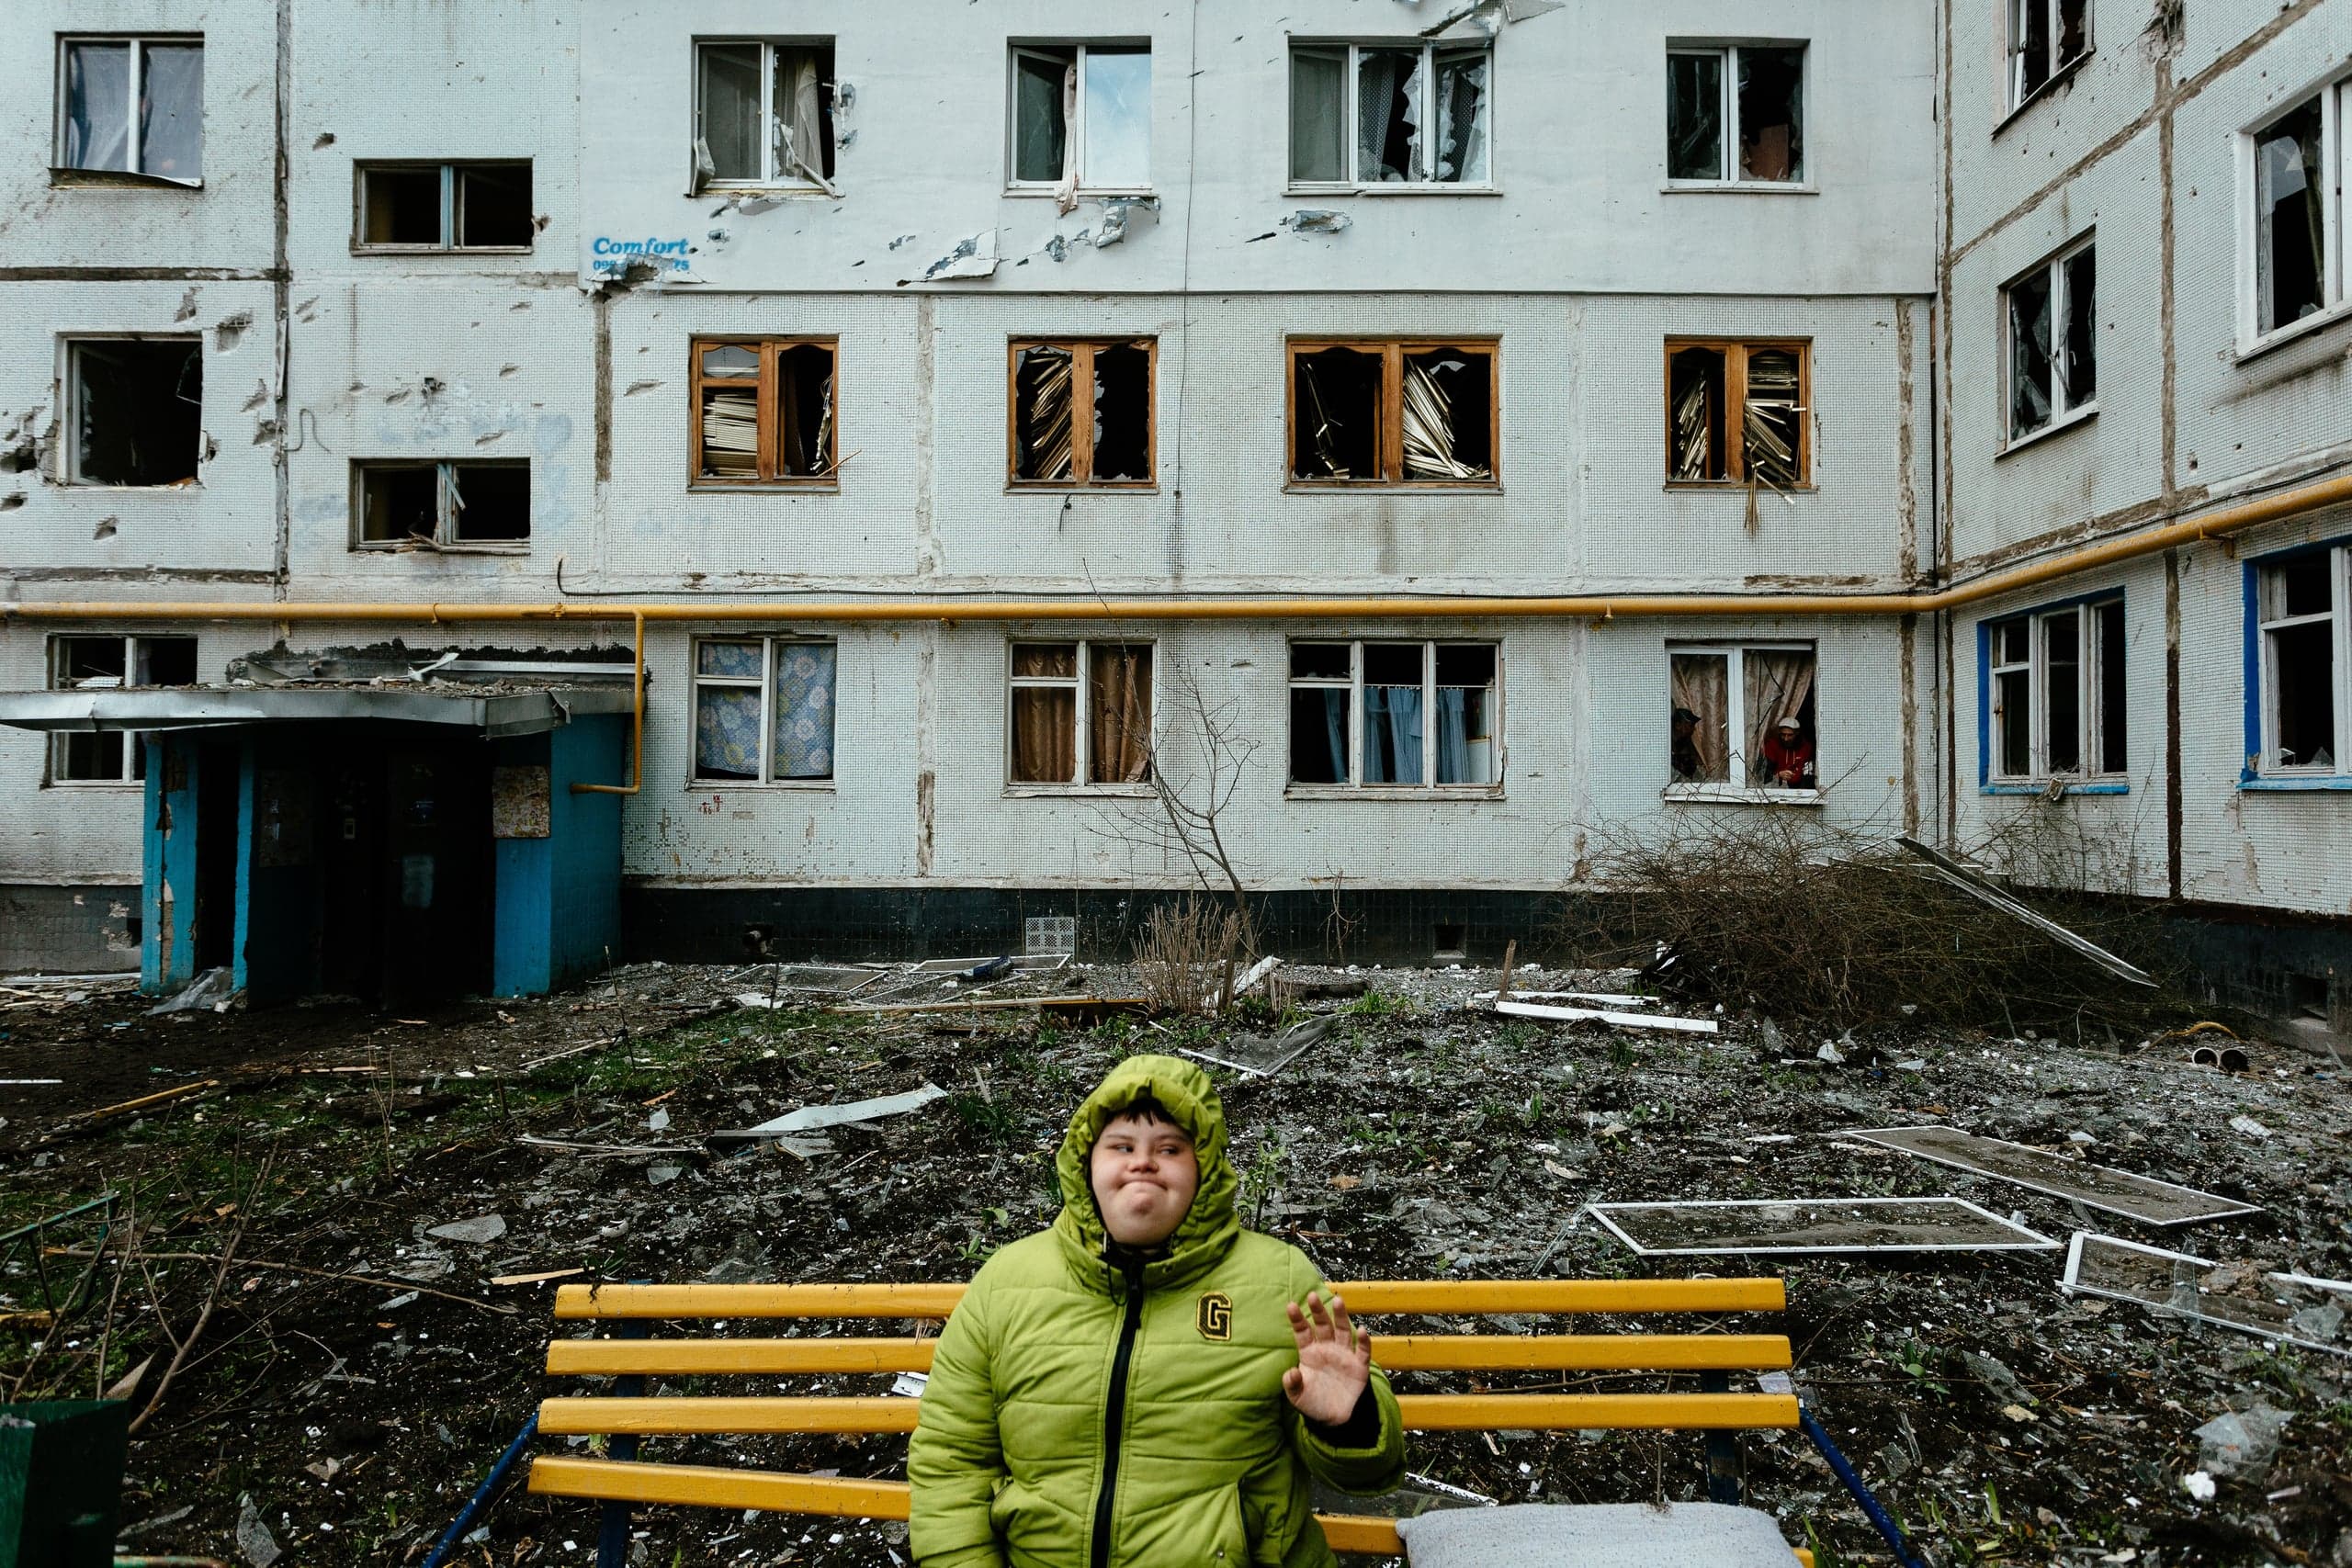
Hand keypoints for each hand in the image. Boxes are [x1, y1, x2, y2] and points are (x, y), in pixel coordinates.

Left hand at [1282, 1290, 1370, 1426]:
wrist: (1334, 1418)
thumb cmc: (1313, 1402)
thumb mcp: (1297, 1397)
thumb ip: (1292, 1384)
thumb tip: (1290, 1373)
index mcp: (1310, 1353)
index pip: (1303, 1332)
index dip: (1297, 1319)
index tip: (1290, 1306)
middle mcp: (1327, 1349)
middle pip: (1323, 1325)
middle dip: (1318, 1311)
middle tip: (1312, 1296)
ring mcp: (1344, 1355)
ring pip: (1343, 1331)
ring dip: (1341, 1316)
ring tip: (1337, 1301)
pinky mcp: (1359, 1366)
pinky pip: (1362, 1351)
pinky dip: (1363, 1341)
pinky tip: (1361, 1330)